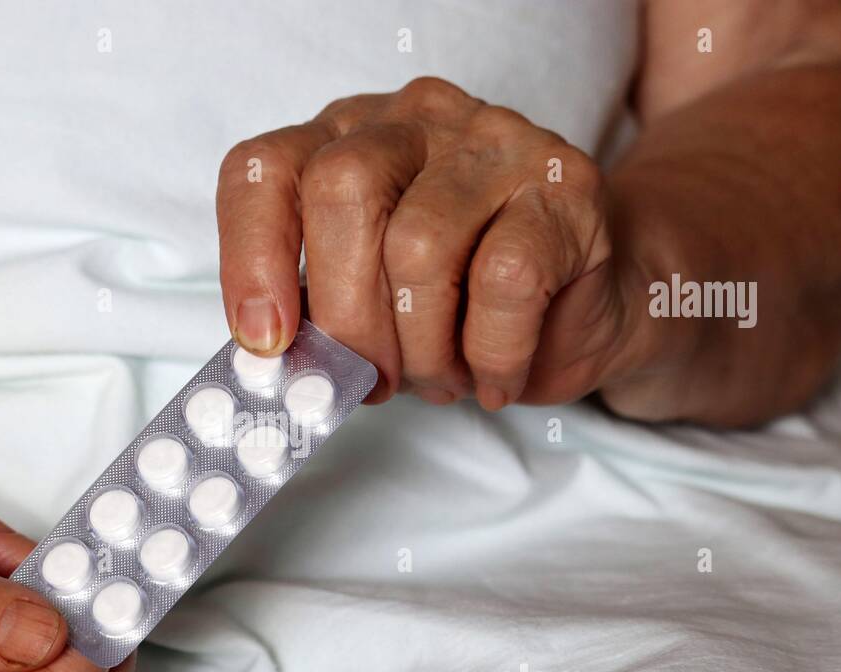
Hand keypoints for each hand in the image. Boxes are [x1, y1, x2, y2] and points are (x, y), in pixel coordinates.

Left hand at [217, 76, 646, 410]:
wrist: (590, 301)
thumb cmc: (463, 305)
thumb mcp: (371, 302)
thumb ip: (318, 313)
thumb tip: (275, 364)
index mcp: (345, 139)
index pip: (267, 170)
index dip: (250, 258)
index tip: (266, 341)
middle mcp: (415, 121)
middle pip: (342, 193)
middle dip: (346, 317)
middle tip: (373, 381)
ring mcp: (494, 143)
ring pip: (420, 245)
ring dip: (423, 348)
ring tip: (442, 379)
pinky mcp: (566, 186)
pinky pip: (503, 281)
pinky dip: (489, 353)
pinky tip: (495, 376)